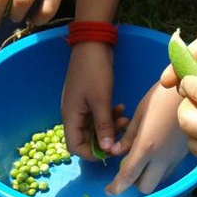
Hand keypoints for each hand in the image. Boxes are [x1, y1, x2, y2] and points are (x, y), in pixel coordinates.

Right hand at [62, 42, 123, 158]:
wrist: (93, 44)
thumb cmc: (94, 71)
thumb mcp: (101, 100)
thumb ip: (104, 126)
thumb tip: (107, 149)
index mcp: (71, 116)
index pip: (75, 146)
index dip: (92, 153)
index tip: (111, 149)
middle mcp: (73, 114)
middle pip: (86, 138)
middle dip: (105, 138)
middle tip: (122, 132)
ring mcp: (81, 106)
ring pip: (95, 127)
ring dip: (110, 126)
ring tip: (125, 119)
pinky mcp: (89, 98)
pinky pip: (98, 115)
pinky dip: (109, 116)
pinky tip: (121, 108)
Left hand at [104, 82, 189, 195]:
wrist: (193, 93)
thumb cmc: (161, 97)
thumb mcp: (140, 113)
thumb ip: (128, 137)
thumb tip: (116, 152)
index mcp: (146, 147)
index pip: (129, 176)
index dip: (117, 186)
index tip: (110, 189)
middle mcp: (161, 158)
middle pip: (144, 187)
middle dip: (134, 182)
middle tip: (128, 167)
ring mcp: (175, 158)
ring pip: (158, 180)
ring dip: (147, 175)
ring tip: (142, 157)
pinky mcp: (184, 155)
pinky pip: (168, 170)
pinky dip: (159, 167)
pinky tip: (157, 150)